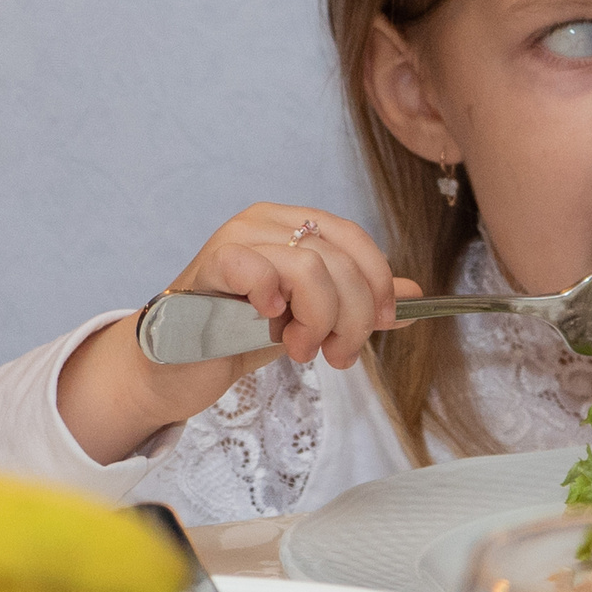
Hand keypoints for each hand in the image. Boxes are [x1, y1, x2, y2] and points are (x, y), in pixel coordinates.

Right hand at [56, 204, 419, 464]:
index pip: (354, 236)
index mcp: (292, 223)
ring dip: (319, 320)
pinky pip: (256, 268)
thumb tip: (415, 296)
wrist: (177, 369)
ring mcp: (234, 239)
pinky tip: (269, 322)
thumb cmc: (239, 337)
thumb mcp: (310, 318)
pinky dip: (275, 299)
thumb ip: (357, 303)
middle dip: (352, 315)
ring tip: (304, 350)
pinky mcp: (209, 266)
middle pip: (340, 257)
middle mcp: (265, 221)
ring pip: (310, 266)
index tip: (383, 322)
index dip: (378, 280)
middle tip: (337, 353)